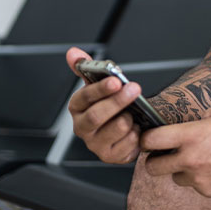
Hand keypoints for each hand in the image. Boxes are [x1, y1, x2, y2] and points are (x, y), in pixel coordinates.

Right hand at [65, 47, 142, 163]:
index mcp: (77, 108)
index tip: (115, 80)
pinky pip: (128, 144)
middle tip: (134, 88)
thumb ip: (88, 68)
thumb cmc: (111, 104)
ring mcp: (95, 144)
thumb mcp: (101, 85)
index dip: (100, 89)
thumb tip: (73, 52)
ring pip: (116, 128)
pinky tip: (138, 129)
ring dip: (130, 118)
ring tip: (135, 113)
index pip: (84, 97)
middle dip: (117, 101)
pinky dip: (137, 134)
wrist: (128, 126)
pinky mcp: (111, 156)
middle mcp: (82, 127)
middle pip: (96, 115)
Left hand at [141, 99, 210, 197]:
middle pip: (152, 167)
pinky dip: (201, 178)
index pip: (150, 140)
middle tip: (163, 154)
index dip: (146, 139)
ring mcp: (199, 178)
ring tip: (200, 159)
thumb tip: (198, 119)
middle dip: (154, 160)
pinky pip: (196, 186)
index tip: (148, 139)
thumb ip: (205, 113)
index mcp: (191, 135)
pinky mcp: (209, 191)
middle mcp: (191, 159)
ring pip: (175, 177)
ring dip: (181, 169)